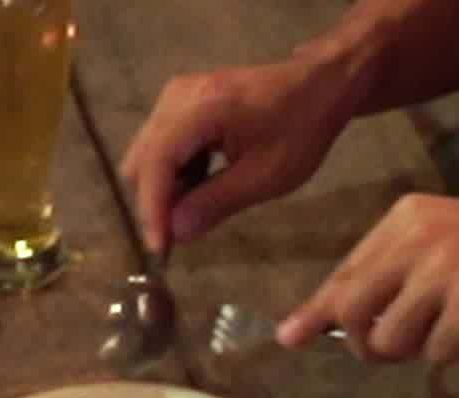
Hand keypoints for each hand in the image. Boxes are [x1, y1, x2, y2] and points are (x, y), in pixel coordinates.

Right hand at [121, 56, 356, 252]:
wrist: (317, 85)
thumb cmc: (300, 128)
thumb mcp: (266, 175)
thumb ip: (216, 203)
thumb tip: (175, 234)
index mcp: (202, 109)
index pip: (158, 164)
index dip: (153, 210)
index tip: (160, 250)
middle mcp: (178, 96)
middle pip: (141, 161)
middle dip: (155, 203)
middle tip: (179, 237)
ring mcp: (176, 95)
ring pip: (146, 155)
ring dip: (163, 189)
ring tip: (194, 212)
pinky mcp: (180, 101)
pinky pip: (160, 145)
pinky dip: (172, 173)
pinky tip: (198, 188)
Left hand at [279, 196, 458, 364]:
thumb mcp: (448, 245)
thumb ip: (391, 276)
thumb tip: (325, 324)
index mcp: (406, 217)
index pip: (344, 274)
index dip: (316, 312)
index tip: (289, 336)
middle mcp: (418, 235)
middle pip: (353, 311)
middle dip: (367, 342)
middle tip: (398, 346)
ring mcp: (445, 268)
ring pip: (391, 340)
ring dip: (418, 349)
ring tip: (457, 324)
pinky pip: (437, 353)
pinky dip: (458, 352)